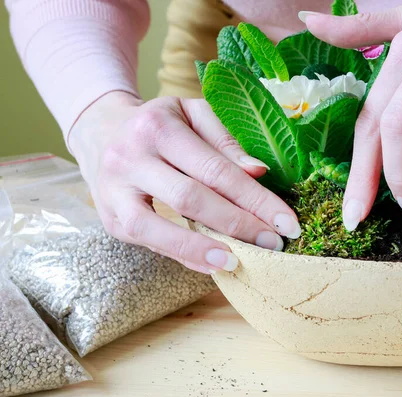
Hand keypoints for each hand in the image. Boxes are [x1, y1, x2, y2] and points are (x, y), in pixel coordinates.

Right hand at [69, 92, 300, 273]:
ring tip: (237, 262)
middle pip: (190, 198)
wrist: (101, 132)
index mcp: (158, 127)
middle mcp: (130, 157)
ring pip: (156, 226)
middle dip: (238, 225)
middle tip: (273, 244)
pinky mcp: (109, 217)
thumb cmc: (160, 124)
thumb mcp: (192, 115)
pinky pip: (147, 240)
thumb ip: (225, 142)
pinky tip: (211, 264)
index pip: (216, 169)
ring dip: (200, 249)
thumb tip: (258, 172)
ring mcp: (113, 190)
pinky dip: (181, 255)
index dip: (255, 199)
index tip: (286, 223)